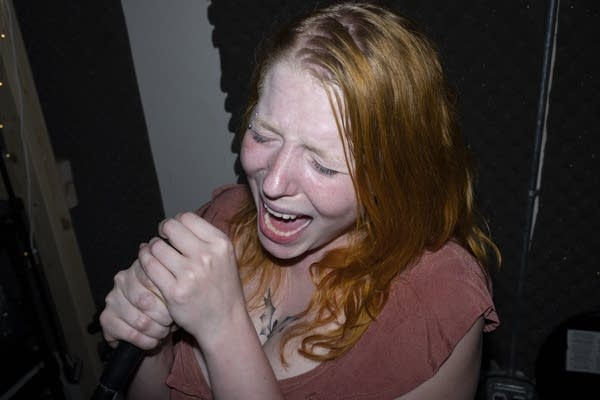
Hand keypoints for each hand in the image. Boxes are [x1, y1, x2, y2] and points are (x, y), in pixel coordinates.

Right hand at [99, 258, 172, 349]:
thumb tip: (178, 296)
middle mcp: (122, 279)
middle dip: (164, 317)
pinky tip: (153, 340)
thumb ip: (173, 288)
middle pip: (146, 301)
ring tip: (163, 332)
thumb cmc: (165, 305)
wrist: (152, 325)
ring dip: (157, 331)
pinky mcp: (106, 318)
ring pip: (140, 321)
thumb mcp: (172, 292)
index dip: (169, 297)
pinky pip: (131, 334)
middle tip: (170, 322)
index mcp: (141, 266)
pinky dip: (146, 341)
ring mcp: (112, 298)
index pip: (155, 279)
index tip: (177, 306)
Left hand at [138, 212, 245, 348]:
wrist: (224, 321)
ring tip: (154, 253)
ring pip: (156, 247)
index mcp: (220, 244)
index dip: (176, 222)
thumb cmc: (223, 288)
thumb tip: (176, 222)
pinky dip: (144, 261)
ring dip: (151, 248)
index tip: (172, 232)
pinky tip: (147, 262)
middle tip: (161, 240)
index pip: (187, 218)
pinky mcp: (174, 292)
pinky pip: (150, 266)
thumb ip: (205, 239)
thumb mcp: (225, 257)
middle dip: (162, 232)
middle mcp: (206, 256)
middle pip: (171, 228)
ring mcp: (190, 274)